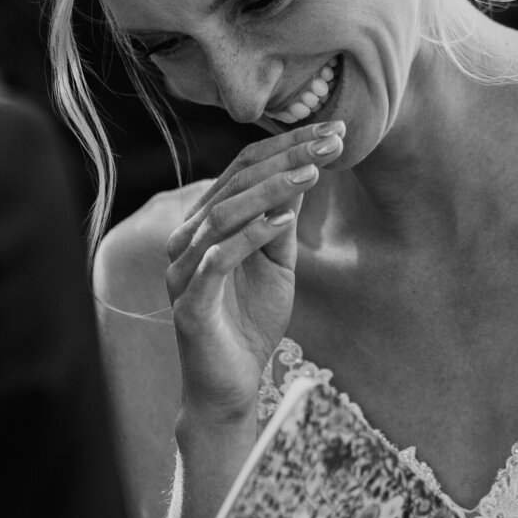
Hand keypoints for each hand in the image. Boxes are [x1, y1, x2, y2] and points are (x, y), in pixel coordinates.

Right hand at [165, 120, 343, 423]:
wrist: (230, 386)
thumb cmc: (252, 321)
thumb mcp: (278, 262)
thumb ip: (282, 220)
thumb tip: (304, 168)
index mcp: (205, 223)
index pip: (243, 168)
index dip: (288, 145)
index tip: (334, 131)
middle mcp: (186, 239)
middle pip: (235, 182)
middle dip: (287, 158)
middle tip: (331, 140)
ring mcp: (183, 271)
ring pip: (223, 215)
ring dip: (270, 191)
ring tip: (312, 173)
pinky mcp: (189, 304)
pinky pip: (216, 261)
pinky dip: (249, 238)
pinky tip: (283, 222)